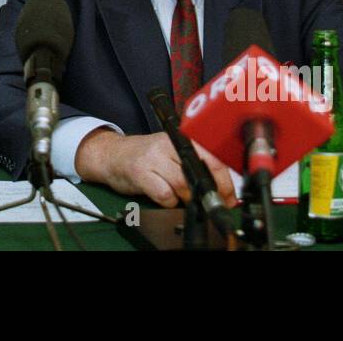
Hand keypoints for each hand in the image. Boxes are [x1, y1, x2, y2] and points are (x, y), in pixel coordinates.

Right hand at [73, 129, 237, 208]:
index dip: (225, 182)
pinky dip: (168, 202)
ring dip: (186, 199)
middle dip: (207, 194)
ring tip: (181, 197)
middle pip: (198, 174)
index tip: (229, 198)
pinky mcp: (140, 173)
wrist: (112, 154)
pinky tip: (163, 196)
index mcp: (181, 138)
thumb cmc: (146, 156)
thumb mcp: (171, 152)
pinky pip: (164, 195)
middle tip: (208, 203)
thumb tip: (222, 189)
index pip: (212, 158)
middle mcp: (168, 144)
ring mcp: (153, 158)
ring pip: (183, 185)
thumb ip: (194, 164)